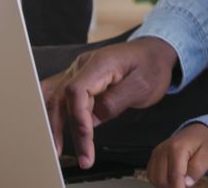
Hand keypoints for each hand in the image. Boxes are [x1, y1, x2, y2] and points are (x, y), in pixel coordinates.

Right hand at [40, 37, 177, 168]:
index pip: (76, 90)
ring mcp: (77, 71)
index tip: (86, 138)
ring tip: (58, 151)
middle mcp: (82, 65)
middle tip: (81, 156)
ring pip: (55, 98)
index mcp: (100, 63)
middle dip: (64, 129)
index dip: (78, 117)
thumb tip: (93, 120)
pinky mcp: (78, 79)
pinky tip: (53, 131)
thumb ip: (115, 102)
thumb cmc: (151, 66)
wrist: (154, 51)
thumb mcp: (142, 86)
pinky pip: (58, 96)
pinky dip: (54, 115)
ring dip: (54, 125)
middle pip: (61, 97)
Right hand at [147, 123, 207, 187]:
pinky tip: (172, 178)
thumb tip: (186, 183)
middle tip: (186, 184)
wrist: (197, 132)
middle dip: (174, 186)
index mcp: (177, 148)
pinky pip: (151, 175)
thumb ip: (197, 169)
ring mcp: (156, 153)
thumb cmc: (204, 143)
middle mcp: (163, 150)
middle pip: (162, 179)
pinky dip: (160, 181)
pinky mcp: (154, 157)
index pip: (174, 175)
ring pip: (155, 179)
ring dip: (167, 185)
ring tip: (180, 180)